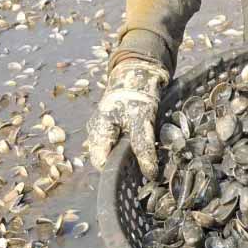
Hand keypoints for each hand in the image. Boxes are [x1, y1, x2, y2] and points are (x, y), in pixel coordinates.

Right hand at [84, 59, 168, 178]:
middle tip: (145, 169)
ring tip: (147, 159)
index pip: (101, 163)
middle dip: (125, 165)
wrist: (138, 73)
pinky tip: (145, 149)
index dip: (117, 172)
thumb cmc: (136, 95)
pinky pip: (121, 144)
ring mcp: (105, 129)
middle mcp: (98, 132)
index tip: (136, 175)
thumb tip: (150, 173)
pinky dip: (132, 148)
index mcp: (98, 132)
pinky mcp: (115, 126)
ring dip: (130, 157)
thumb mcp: (141, 121)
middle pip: (108, 159)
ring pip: (115, 152)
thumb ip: (143, 147)